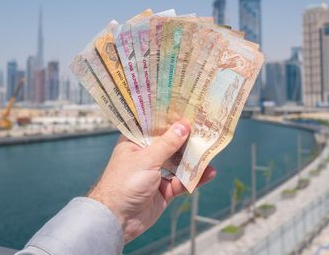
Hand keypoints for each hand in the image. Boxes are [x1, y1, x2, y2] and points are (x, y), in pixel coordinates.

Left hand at [87, 120, 216, 242]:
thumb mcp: (147, 159)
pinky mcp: (164, 190)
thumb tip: (183, 125)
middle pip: (170, 144)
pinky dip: (195, 177)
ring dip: (193, 158)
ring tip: (211, 149)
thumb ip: (168, 143)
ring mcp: (155, 173)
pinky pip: (182, 181)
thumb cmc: (125, 183)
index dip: (169, 118)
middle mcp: (145, 156)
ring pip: (178, 163)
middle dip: (186, 138)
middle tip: (206, 128)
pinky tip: (209, 172)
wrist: (117, 219)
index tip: (187, 109)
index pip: (154, 126)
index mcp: (135, 142)